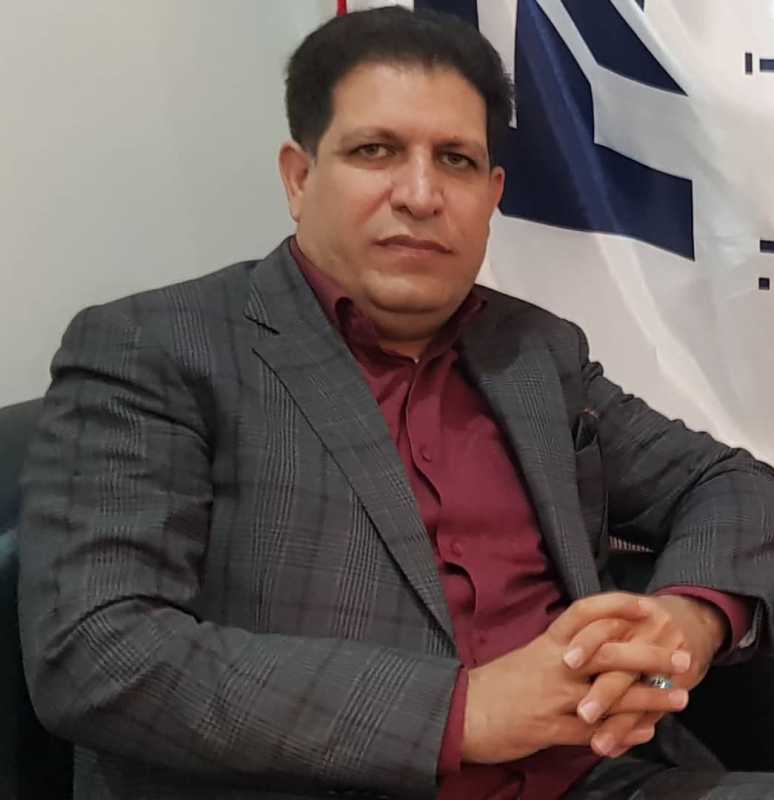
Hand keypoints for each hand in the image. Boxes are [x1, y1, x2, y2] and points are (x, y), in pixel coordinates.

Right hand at [461, 592, 674, 763]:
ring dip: (649, 698)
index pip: (583, 615)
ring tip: (681, 700)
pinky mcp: (551, 730)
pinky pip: (596, 732)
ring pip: (610, 695)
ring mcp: (554, 698)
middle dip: (649, 656)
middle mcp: (554, 666)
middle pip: (608, 653)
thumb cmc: (495, 684)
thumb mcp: (527, 658)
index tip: (645, 606)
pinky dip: (624, 732)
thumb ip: (559, 653)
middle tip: (681, 657)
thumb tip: (589, 646)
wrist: (461, 712)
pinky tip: (646, 733)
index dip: (615, 607)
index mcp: (546, 644)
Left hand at [564, 594, 726, 757]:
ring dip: (619, 723)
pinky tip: (617, 749)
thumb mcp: (622, 613)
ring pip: (639, 695)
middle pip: (622, 664)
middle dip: (603, 691)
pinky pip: (657, 710)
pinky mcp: (682, 682)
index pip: (602, 625)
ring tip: (599, 745)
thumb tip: (561, 655)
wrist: (694, 618)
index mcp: (625, 615)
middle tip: (583, 714)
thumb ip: (596, 630)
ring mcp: (665, 661)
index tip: (567, 662)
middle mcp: (645, 635)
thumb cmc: (643, 620)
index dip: (585, 643)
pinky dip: (635, 732)